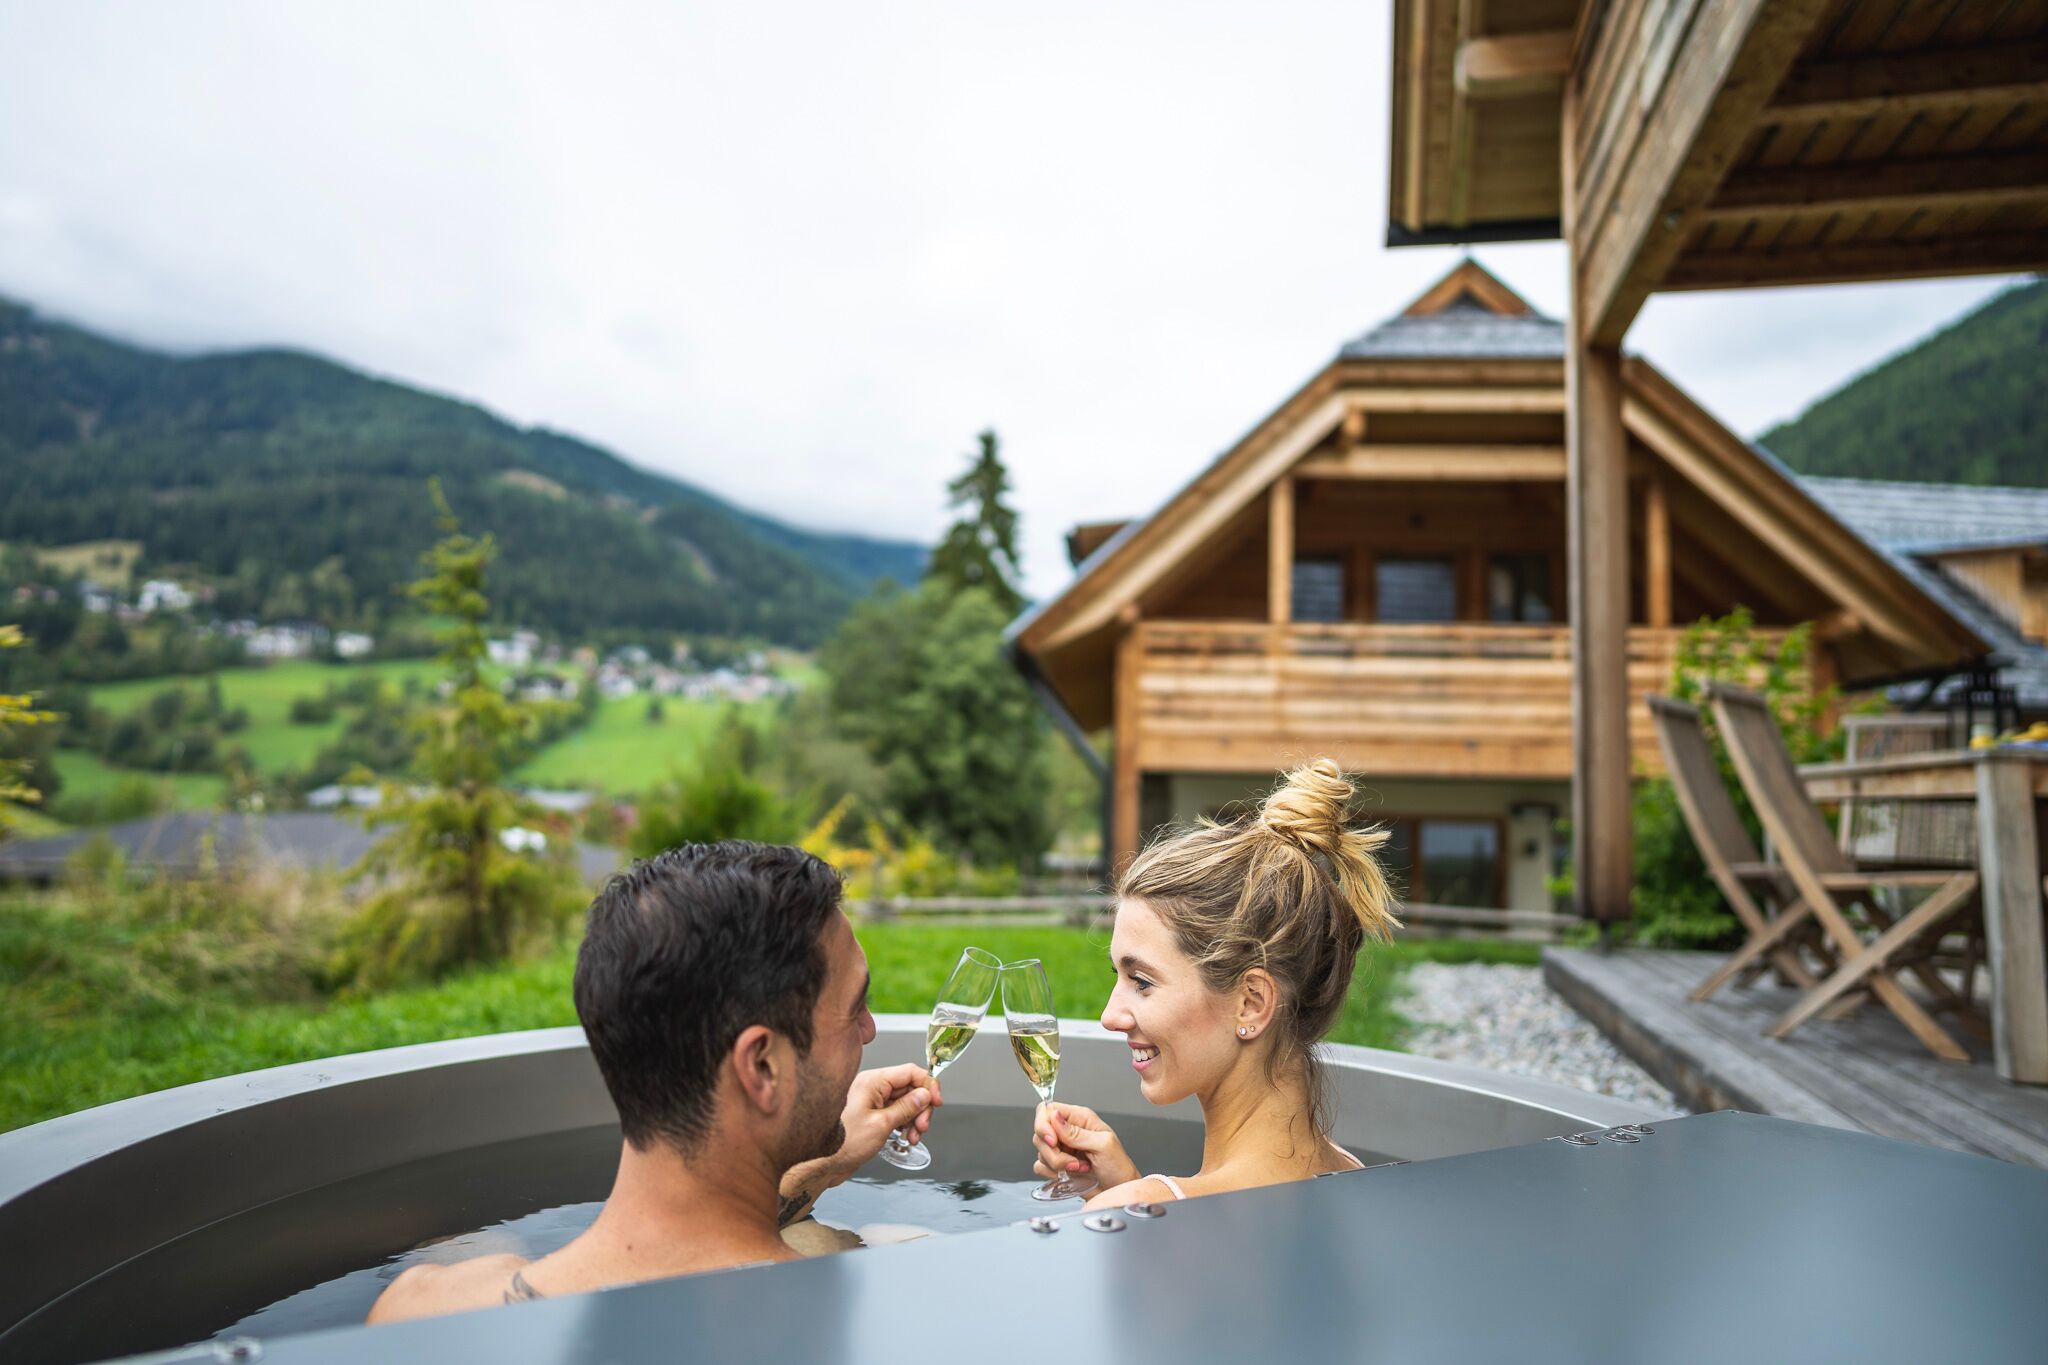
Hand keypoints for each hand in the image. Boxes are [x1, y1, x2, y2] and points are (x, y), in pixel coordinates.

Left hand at [831, 1063, 943, 1178]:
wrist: (822, 1164)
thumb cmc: (841, 1143)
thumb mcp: (881, 1124)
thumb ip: (906, 1107)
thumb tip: (924, 1095)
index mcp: (872, 1081)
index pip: (909, 1072)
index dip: (927, 1085)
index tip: (937, 1102)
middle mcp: (872, 1088)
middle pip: (910, 1088)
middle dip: (921, 1108)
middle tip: (923, 1127)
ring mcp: (872, 1102)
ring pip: (905, 1103)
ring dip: (915, 1119)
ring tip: (913, 1137)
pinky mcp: (872, 1116)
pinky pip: (896, 1114)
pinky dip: (905, 1125)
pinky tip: (905, 1138)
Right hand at [1033, 1102, 1136, 1190]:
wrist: (1118, 1191)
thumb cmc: (1118, 1167)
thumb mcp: (1103, 1145)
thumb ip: (1077, 1133)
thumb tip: (1055, 1116)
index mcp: (1080, 1118)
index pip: (1048, 1109)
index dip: (1044, 1124)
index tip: (1053, 1141)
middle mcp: (1068, 1131)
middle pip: (1040, 1132)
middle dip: (1053, 1151)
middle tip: (1073, 1161)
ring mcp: (1062, 1148)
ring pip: (1040, 1151)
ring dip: (1057, 1164)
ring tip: (1079, 1168)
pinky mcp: (1057, 1165)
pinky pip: (1040, 1166)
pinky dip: (1052, 1174)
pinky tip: (1070, 1175)